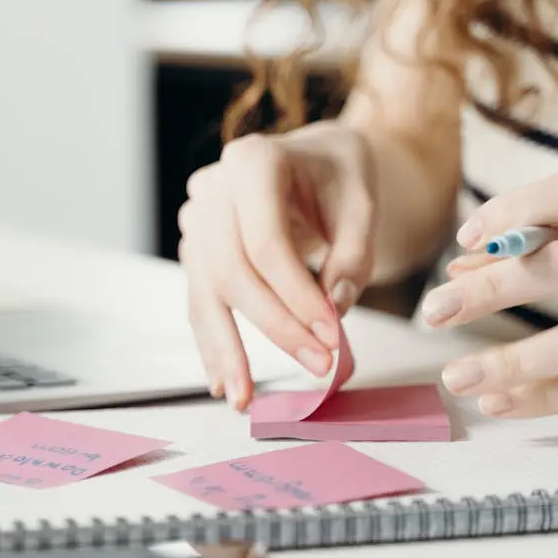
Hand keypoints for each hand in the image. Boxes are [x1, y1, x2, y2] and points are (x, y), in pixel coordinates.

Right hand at [178, 121, 376, 409]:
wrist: (312, 159)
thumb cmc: (338, 174)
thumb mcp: (362, 198)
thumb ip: (354, 252)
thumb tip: (333, 308)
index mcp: (252, 161)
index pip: (265, 244)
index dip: (297, 296)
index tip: (332, 336)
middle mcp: (212, 190)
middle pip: (230, 272)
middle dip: (274, 328)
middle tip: (316, 365)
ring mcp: (196, 221)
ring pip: (205, 294)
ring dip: (226, 350)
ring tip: (244, 399)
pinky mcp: (196, 251)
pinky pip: (200, 302)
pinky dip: (212, 344)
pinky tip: (223, 381)